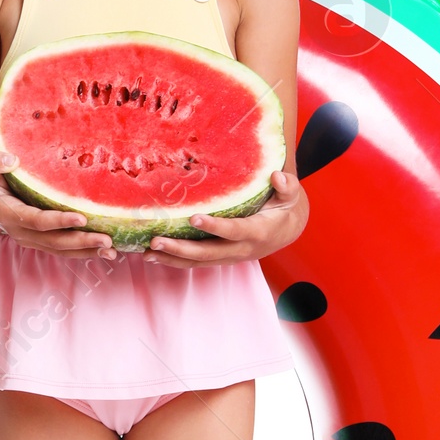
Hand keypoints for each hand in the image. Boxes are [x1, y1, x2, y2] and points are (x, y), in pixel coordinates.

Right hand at [0, 149, 117, 259]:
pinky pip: (62, 250)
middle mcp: (19, 231)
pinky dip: (83, 252)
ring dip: (86, 251)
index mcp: (7, 213)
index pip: (35, 220)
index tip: (81, 217)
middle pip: (53, 241)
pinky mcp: (39, 241)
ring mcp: (30, 239)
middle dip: (80, 241)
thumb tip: (12, 159)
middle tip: (106, 239)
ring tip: (111, 250)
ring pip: (59, 250)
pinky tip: (104, 251)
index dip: (57, 221)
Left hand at [141, 171, 307, 266]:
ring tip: (147, 252)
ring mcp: (230, 256)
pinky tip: (154, 255)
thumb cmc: (285, 208)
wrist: (288, 230)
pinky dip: (175, 261)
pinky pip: (197, 262)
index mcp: (258, 232)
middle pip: (208, 253)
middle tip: (156, 240)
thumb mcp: (291, 195)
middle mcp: (242, 249)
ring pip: (199, 261)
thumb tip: (277, 177)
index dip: (215, 227)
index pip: (234, 231)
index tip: (194, 218)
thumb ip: (287, 186)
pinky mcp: (221, 258)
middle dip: (181, 249)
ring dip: (172, 258)